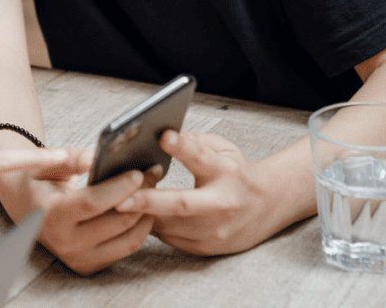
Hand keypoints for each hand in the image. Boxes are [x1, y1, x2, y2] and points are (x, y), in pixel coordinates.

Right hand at [9, 148, 156, 274]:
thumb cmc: (40, 182)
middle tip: (153, 173)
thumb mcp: (48, 164)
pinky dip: (140, 227)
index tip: (139, 172)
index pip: (93, 203)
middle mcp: (64, 243)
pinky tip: (143, 206)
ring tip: (151, 188)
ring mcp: (78, 259)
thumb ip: (71, 159)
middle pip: (117, 222)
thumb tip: (96, 157)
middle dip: (141, 196)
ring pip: (129, 239)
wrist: (27, 210)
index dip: (120, 187)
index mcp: (50, 216)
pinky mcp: (90, 266)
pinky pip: (127, 247)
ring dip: (146, 213)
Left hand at [114, 130, 286, 254]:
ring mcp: (213, 230)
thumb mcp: (222, 148)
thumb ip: (192, 142)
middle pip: (181, 204)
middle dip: (148, 202)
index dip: (182, 147)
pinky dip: (149, 225)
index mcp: (227, 173)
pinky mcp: (203, 247)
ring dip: (139, 215)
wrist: (268, 207)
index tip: (163, 136)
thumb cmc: (237, 173)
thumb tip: (155, 136)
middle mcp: (222, 204)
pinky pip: (166, 237)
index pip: (202, 158)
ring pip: (166, 225)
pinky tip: (136, 215)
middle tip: (119, 199)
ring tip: (117, 202)